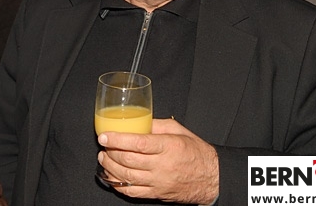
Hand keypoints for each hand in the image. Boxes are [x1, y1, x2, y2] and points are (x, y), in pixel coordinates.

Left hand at [97, 118, 218, 204]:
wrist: (212, 178)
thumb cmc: (196, 152)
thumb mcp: (179, 131)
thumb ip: (157, 125)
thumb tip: (137, 121)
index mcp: (168, 146)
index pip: (138, 143)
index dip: (118, 139)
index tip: (104, 136)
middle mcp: (162, 166)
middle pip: (129, 160)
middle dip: (110, 152)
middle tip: (103, 146)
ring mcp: (158, 182)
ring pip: (127, 177)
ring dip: (110, 168)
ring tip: (104, 159)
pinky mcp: (156, 194)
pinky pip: (132, 192)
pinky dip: (118, 184)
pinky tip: (112, 176)